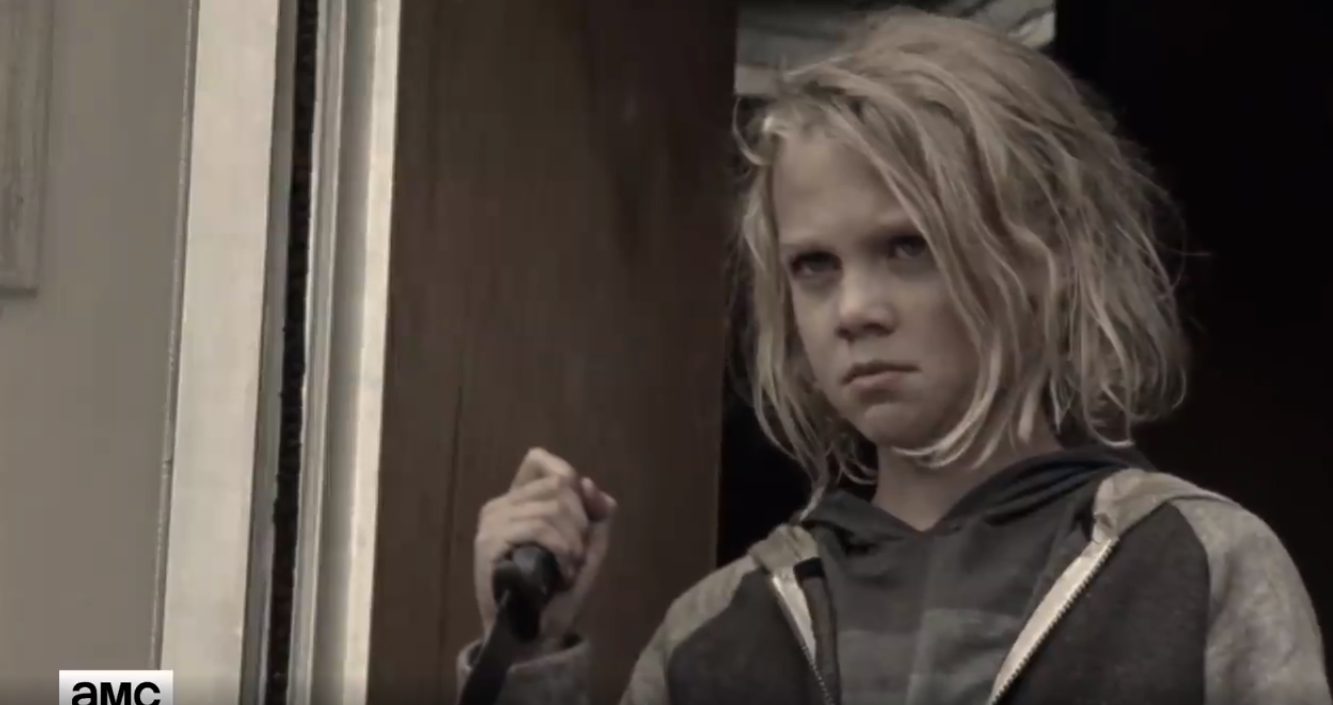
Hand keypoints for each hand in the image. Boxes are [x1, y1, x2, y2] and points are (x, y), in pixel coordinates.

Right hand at [473, 448, 617, 657]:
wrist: (533, 634)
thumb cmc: (557, 590)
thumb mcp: (588, 546)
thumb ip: (595, 513)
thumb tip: (589, 484)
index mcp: (518, 500)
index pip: (538, 460)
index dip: (569, 479)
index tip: (583, 514)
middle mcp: (499, 505)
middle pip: (558, 486)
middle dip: (581, 521)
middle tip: (576, 554)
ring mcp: (491, 523)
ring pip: (552, 507)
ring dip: (574, 541)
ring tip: (570, 567)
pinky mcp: (489, 544)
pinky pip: (538, 527)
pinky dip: (562, 549)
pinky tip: (563, 572)